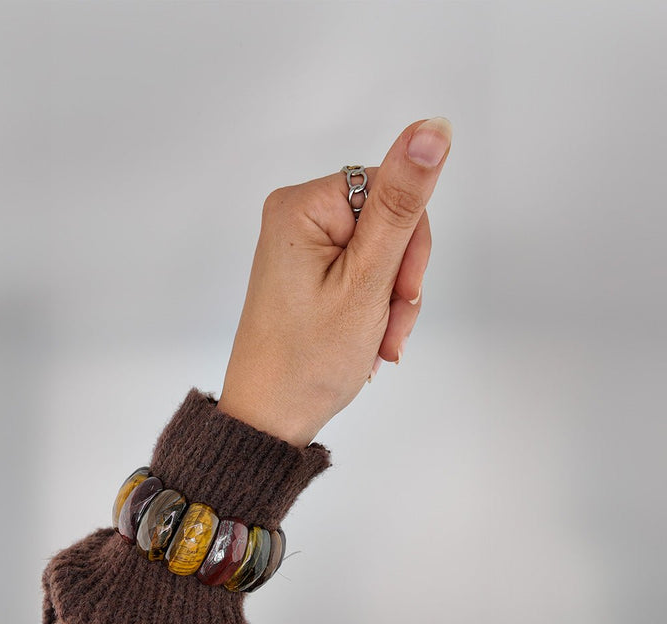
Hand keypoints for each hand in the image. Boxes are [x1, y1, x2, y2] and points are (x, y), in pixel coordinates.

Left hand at [217, 117, 452, 447]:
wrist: (270, 418)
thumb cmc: (308, 360)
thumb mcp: (367, 281)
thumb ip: (402, 205)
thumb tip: (433, 128)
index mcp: (301, 206)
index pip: (391, 187)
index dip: (410, 244)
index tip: (399, 295)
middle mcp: (296, 215)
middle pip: (389, 220)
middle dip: (400, 278)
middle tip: (389, 328)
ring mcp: (301, 244)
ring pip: (382, 251)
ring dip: (392, 299)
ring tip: (378, 342)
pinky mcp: (308, 269)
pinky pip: (363, 271)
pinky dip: (376, 306)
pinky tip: (368, 339)